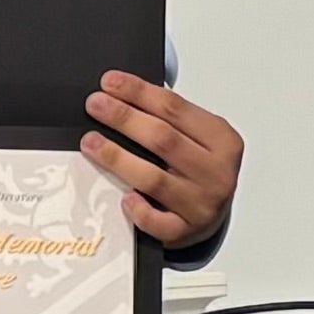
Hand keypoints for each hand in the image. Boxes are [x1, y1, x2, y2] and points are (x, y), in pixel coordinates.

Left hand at [82, 71, 242, 247]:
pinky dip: (139, 210)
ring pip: (154, 179)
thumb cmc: (199, 169)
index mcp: (223, 141)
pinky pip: (158, 223)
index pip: (175, 108)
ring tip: (91, 142)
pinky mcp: (186, 232)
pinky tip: (123, 197)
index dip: (139, 93)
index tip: (110, 82)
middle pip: (164, 139)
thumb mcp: (198, 137)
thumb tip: (119, 95)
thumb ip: (170, 119)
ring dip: (117, 157)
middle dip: (124, 118)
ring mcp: (202, 205)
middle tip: (95, 105)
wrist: (211, 215)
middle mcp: (216, 172)